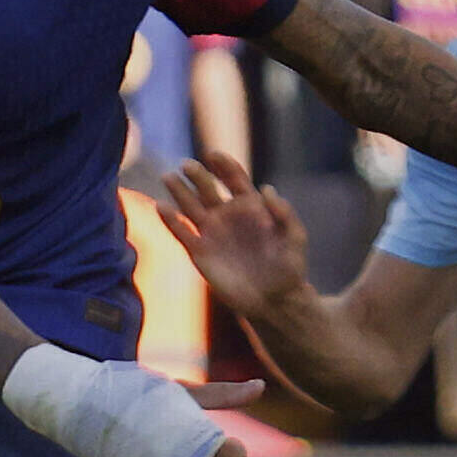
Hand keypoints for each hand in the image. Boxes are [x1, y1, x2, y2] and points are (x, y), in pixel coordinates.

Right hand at [147, 151, 308, 405]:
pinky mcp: (199, 252)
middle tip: (188, 165)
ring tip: (169, 177)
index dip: (224, 165)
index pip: (234, 179)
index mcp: (250, 208)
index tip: (214, 154)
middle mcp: (227, 216)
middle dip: (198, 175)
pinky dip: (170, 221)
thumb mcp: (294, 239)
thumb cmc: (289, 268)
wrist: (274, 301)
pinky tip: (162, 207)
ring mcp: (211, 233)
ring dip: (179, 191)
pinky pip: (181, 232)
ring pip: (189, 206)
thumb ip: (284, 214)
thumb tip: (266, 188)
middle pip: (207, 188)